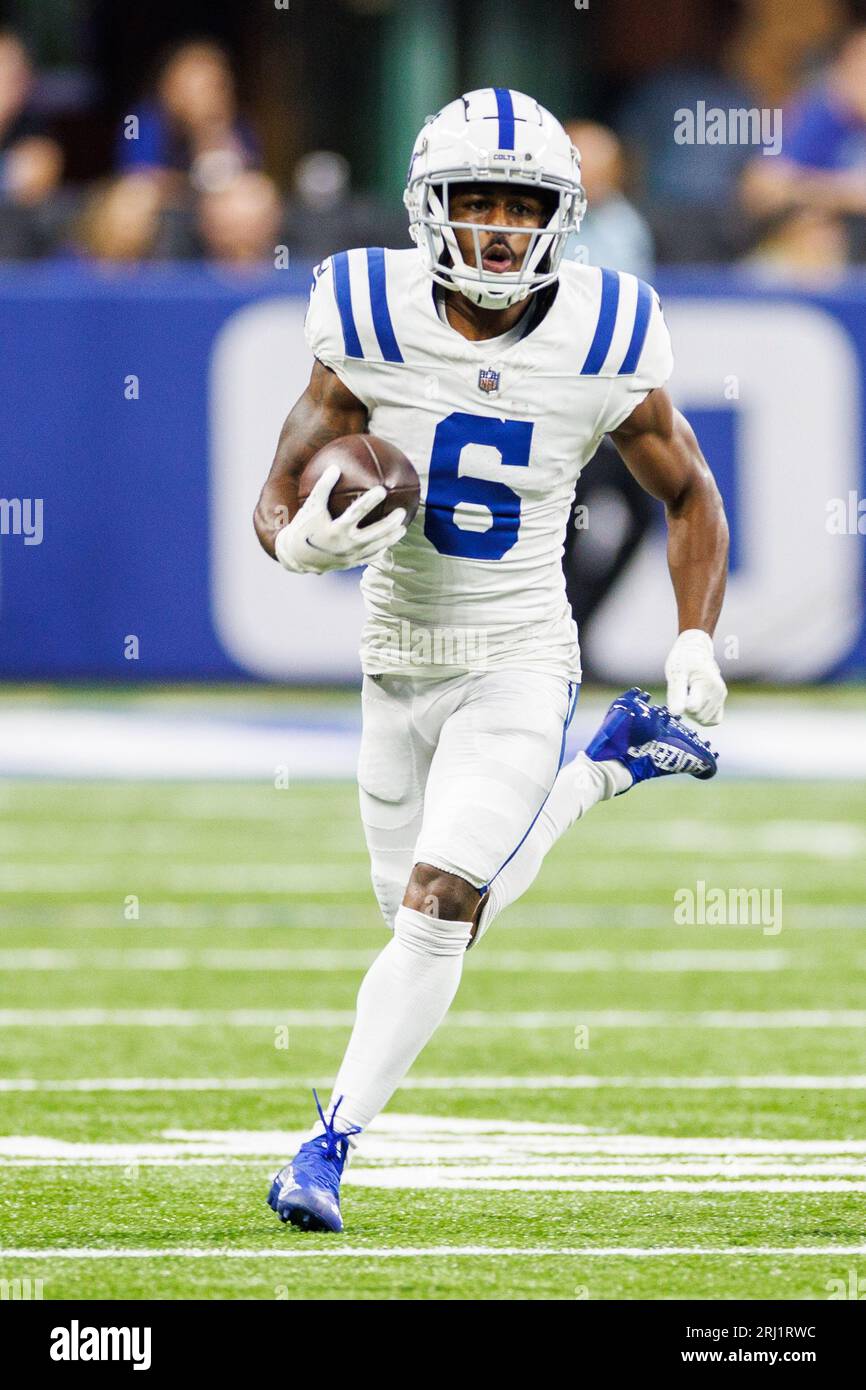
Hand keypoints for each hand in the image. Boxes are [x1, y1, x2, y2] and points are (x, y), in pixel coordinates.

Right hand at [274, 463, 406, 574]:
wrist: (296, 556)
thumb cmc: (303, 527)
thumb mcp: (310, 507)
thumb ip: (322, 487)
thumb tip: (335, 467)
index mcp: (336, 530)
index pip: (357, 513)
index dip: (370, 501)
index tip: (382, 490)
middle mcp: (345, 545)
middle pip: (374, 534)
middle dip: (390, 524)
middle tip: (402, 512)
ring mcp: (350, 557)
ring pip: (376, 548)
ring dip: (392, 538)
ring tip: (403, 528)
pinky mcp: (350, 564)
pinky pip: (370, 558)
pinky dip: (381, 550)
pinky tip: (389, 543)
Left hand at [664, 629, 726, 725]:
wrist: (696, 648)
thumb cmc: (684, 659)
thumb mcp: (676, 674)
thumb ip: (676, 694)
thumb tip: (676, 713)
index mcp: (706, 684)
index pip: (692, 708)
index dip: (681, 705)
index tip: (680, 693)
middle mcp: (718, 691)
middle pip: (698, 716)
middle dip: (687, 710)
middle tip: (684, 692)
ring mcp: (721, 696)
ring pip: (705, 720)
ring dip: (694, 713)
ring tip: (690, 694)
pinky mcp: (722, 699)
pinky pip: (714, 719)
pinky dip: (703, 717)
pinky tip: (696, 704)